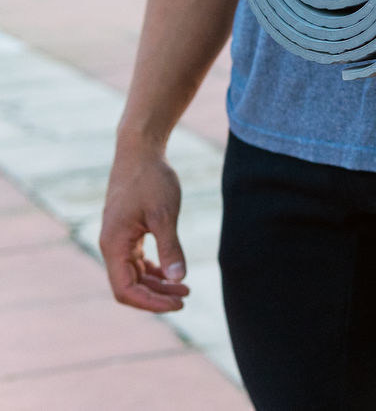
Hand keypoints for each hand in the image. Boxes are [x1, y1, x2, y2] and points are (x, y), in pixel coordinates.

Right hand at [100, 140, 189, 311]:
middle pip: (129, 286)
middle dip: (156, 296)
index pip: (126, 289)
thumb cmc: (151, 180)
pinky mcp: (127, 231)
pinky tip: (173, 273)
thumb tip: (179, 278)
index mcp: (114, 245)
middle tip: (186, 297)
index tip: (179, 302)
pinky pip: (137, 261)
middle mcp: (112, 246)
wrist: (140, 151)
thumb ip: (171, 247)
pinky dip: (154, 270)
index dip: (151, 302)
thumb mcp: (165, 214)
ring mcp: (118, 239)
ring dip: (157, 285)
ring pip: (134, 274)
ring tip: (185, 289)